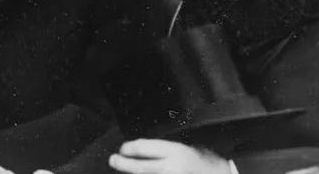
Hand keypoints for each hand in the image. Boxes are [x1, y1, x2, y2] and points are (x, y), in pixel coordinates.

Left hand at [109, 139, 230, 173]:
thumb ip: (164, 152)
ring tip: (126, 170)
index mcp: (175, 152)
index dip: (129, 148)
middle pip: (139, 168)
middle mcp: (171, 168)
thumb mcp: (185, 149)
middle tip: (113, 160)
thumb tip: (140, 153)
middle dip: (123, 164)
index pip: (144, 148)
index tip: (122, 149)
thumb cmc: (204, 162)